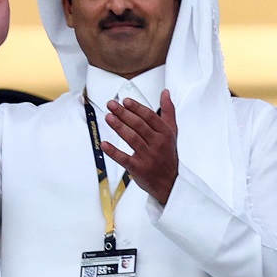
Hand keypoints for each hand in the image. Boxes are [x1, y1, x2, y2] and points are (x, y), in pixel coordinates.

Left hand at [102, 89, 179, 204]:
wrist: (170, 183)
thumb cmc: (167, 156)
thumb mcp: (172, 132)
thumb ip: (168, 111)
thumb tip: (165, 93)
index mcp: (165, 133)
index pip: (150, 117)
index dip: (137, 108)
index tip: (125, 101)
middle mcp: (157, 144)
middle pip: (139, 126)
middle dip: (124, 114)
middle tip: (112, 105)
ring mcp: (148, 157)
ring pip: (132, 139)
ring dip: (119, 127)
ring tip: (108, 117)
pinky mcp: (139, 169)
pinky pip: (125, 159)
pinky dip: (114, 152)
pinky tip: (104, 144)